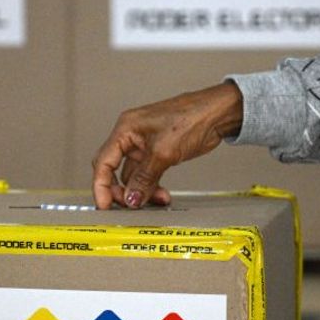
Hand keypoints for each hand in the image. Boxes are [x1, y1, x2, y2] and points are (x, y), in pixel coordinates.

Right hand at [92, 82, 242, 208]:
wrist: (219, 113)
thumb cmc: (193, 117)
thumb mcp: (164, 153)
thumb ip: (144, 178)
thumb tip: (131, 198)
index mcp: (126, 129)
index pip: (103, 162)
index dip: (101, 186)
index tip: (105, 205)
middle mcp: (131, 135)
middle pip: (113, 170)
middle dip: (122, 190)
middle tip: (130, 205)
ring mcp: (144, 144)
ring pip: (133, 175)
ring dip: (141, 191)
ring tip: (156, 199)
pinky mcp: (157, 151)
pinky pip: (147, 174)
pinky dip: (152, 186)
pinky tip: (161, 194)